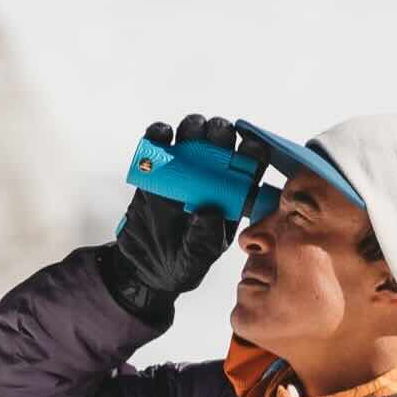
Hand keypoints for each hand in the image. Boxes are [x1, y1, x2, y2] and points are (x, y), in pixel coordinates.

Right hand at [101, 115, 236, 321]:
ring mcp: (183, 171)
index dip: (253, 152)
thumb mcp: (197, 259)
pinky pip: (159, 142)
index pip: (249, 167)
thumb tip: (209, 212)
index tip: (250, 147)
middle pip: (222, 142)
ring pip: (193, 135)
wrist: (143, 268)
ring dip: (194, 128)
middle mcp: (211, 178)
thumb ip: (205, 239)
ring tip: (189, 138)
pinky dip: (159, 134)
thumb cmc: (179, 266)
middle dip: (220, 133)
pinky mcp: (156, 170)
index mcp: (231, 197)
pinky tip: (161, 138)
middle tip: (213, 139)